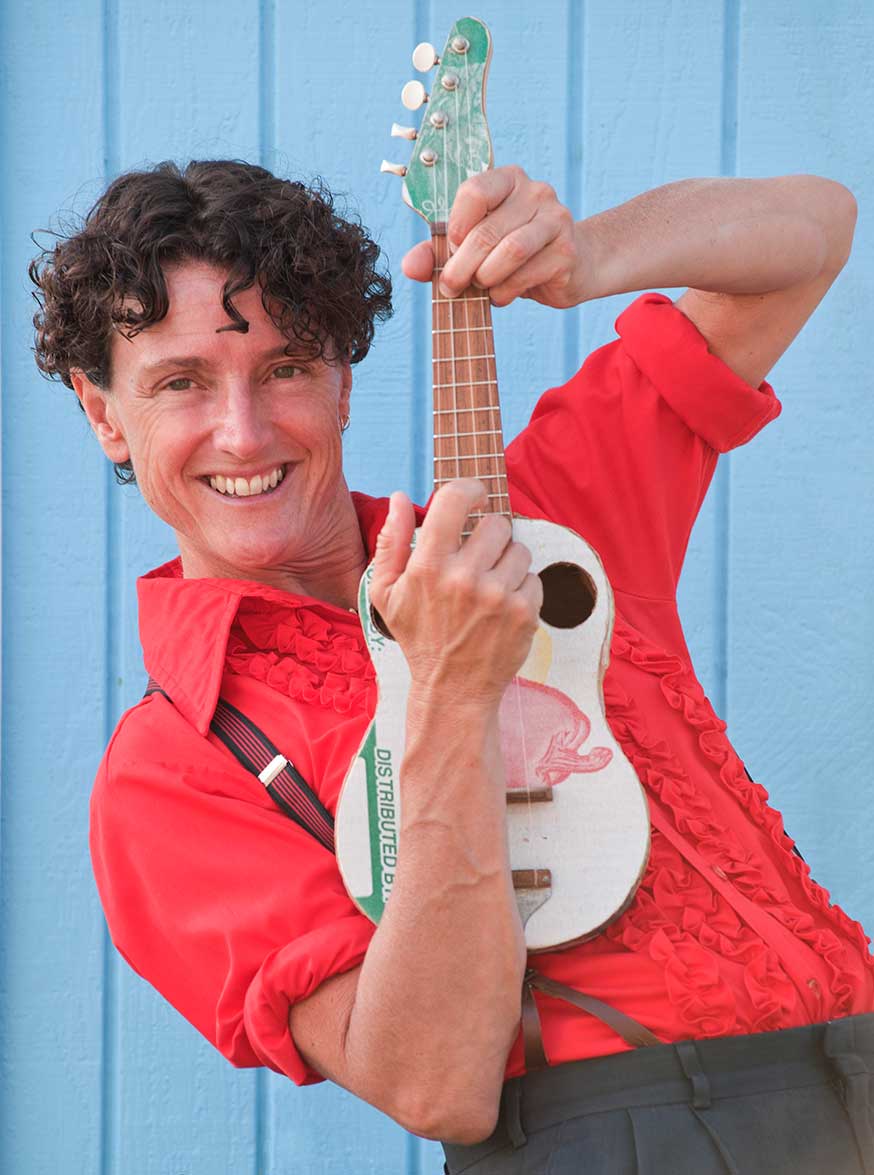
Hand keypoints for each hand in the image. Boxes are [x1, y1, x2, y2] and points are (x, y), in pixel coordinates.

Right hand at [369, 480, 542, 706]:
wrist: (452, 691)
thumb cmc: (419, 638)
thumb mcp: (385, 593)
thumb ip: (391, 541)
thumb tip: (398, 497)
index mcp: (428, 566)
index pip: (455, 499)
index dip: (470, 490)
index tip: (476, 497)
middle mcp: (464, 578)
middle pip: (497, 524)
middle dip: (489, 538)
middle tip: (478, 562)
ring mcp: (498, 596)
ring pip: (520, 549)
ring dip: (508, 563)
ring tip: (489, 589)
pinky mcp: (525, 613)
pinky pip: (535, 578)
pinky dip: (522, 590)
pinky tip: (502, 609)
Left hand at [401, 165, 585, 308]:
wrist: (572, 266)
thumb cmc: (512, 255)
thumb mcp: (472, 248)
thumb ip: (436, 253)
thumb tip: (409, 266)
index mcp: (508, 180)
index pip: (474, 190)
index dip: (455, 225)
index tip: (450, 248)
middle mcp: (535, 192)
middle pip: (487, 231)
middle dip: (461, 265)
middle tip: (451, 286)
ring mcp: (555, 219)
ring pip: (510, 251)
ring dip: (485, 277)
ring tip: (480, 287)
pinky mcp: (566, 251)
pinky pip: (526, 274)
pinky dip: (505, 291)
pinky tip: (502, 294)